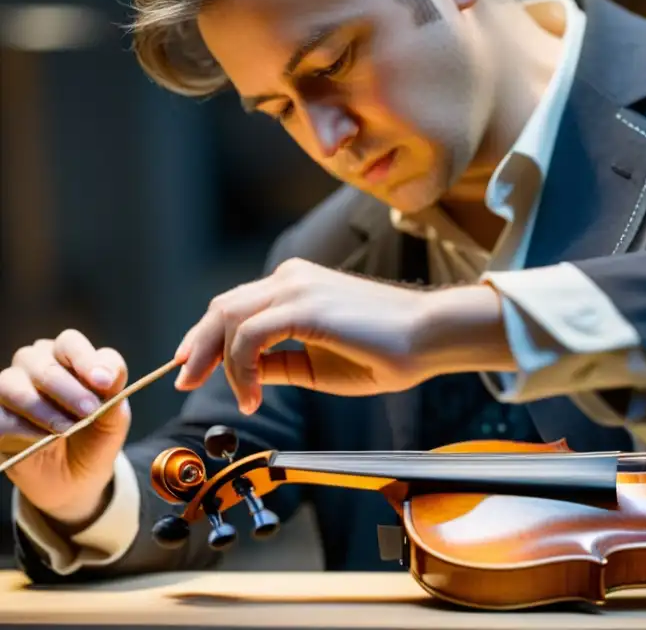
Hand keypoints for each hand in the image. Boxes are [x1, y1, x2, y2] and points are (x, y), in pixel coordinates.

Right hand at [0, 331, 130, 528]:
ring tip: (67, 429)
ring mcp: (11, 390)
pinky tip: (44, 438)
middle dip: (68, 388)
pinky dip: (22, 427)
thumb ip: (114, 394)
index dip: (86, 359)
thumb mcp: (114, 419)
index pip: (70, 343)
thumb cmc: (95, 438)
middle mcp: (35, 366)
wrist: (75, 479)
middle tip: (90, 410)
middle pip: (42, 362)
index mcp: (67, 358)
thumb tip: (108, 376)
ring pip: (13, 384)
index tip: (105, 382)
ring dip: (43, 407)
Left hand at [175, 257, 514, 413]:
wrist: (430, 337)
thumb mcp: (319, 364)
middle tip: (184, 380)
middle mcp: (291, 279)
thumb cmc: (388, 352)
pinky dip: (242, 369)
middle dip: (197, 347)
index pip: (235, 307)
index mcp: (296, 285)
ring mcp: (298, 288)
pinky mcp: (306, 307)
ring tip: (237, 397)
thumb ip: (282, 363)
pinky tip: (253, 395)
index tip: (191, 367)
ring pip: (229, 319)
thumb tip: (247, 374)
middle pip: (222, 308)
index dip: (206, 338)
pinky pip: (250, 337)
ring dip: (219, 362)